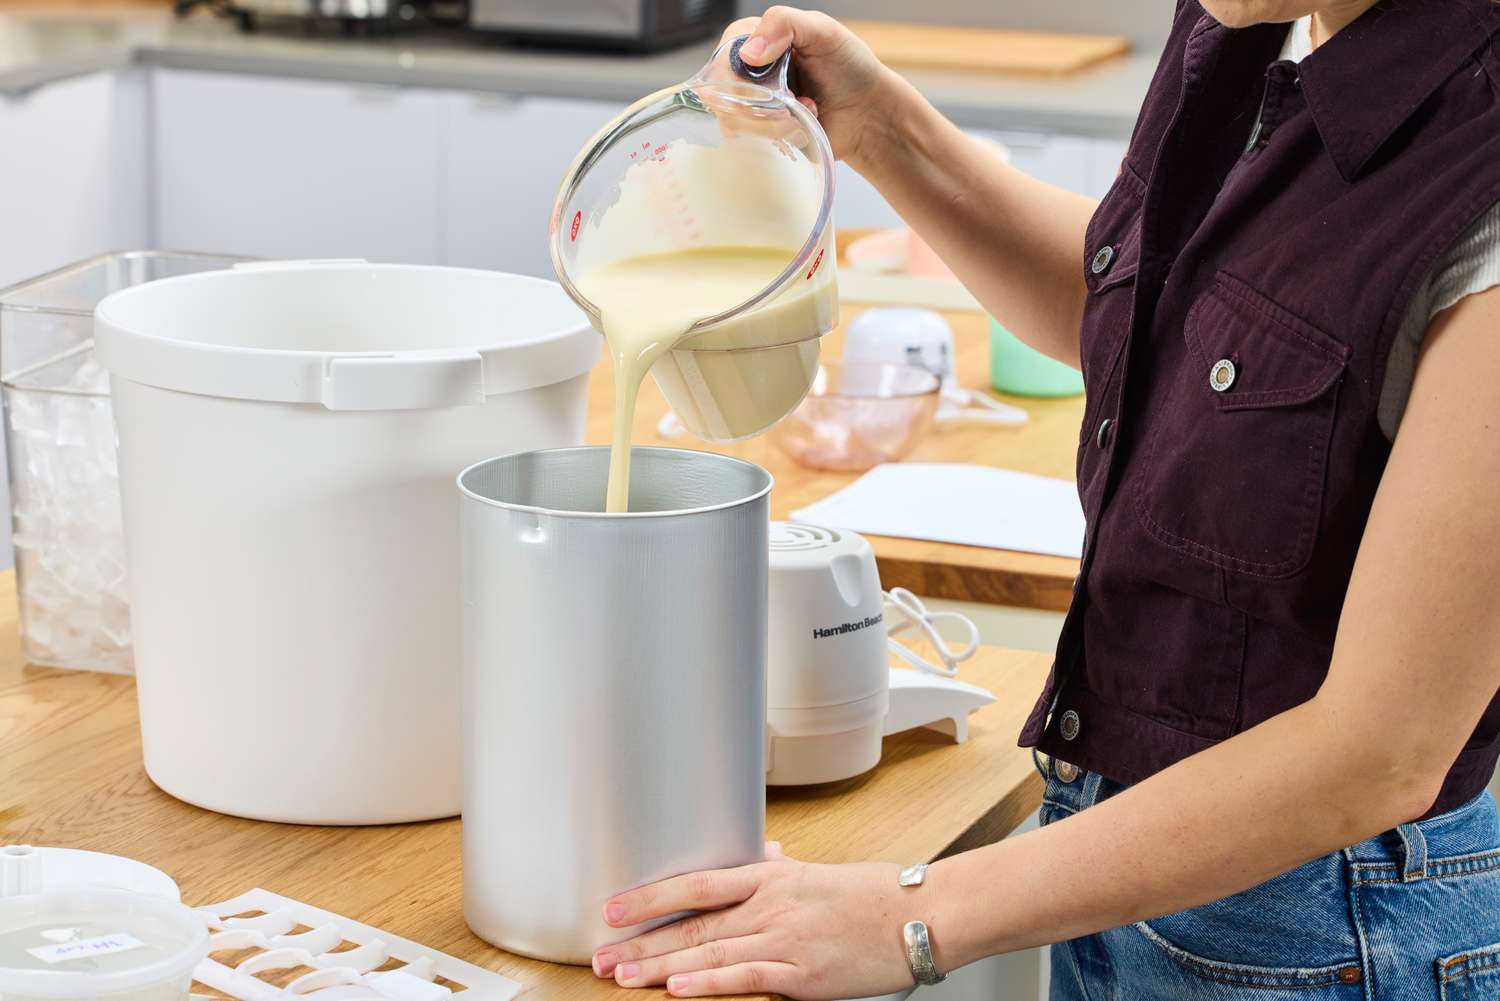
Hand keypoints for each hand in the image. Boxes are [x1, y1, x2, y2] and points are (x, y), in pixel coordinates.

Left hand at [593, 843, 917, 998]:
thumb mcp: (816, 873)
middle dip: (642, 941)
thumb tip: (760, 854)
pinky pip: (747, 978)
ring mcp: (785, 940)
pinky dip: (709, 984)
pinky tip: (678, 989)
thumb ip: (780, 869)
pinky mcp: (803, 976)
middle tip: (601, 955)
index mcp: (771, 876)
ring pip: (709, 953)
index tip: (614, 906)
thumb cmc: (870, 895)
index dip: (651, 895)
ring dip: (660, 967)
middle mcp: (771, 905)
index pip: (697, 883)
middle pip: (693, 924)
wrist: (918, 916)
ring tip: (623, 976)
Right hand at [715, 7, 901, 169]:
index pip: (724, 55)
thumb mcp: (822, 30)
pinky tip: (800, 128)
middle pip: (723, 92)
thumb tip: (748, 53)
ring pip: (734, 120)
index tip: (769, 83)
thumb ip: (784, 24)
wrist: (870, 113)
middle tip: (791, 100)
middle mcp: (748, 72)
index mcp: (757, 39)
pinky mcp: (762, 134)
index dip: (737, 73)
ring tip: (804, 111)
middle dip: (759, 101)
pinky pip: (750, 141)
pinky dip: (777, 136)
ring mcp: (753, 105)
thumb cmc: (850, 67)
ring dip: (772, 120)